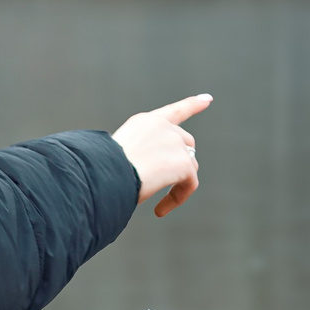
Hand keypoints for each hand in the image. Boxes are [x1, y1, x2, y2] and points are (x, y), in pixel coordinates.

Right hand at [112, 94, 208, 216]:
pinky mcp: (184, 161)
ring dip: (177, 184)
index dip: (193, 104)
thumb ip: (143, 155)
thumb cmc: (102, 171)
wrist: (106, 173)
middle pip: (186, 143)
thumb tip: (155, 173)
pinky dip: (177, 198)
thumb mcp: (120, 156)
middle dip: (181, 162)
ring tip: (157, 204)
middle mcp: (163, 127)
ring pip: (189, 165)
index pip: (174, 111)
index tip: (207, 99)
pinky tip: (159, 210)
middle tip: (167, 184)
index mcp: (144, 122)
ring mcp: (175, 142)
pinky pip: (189, 184)